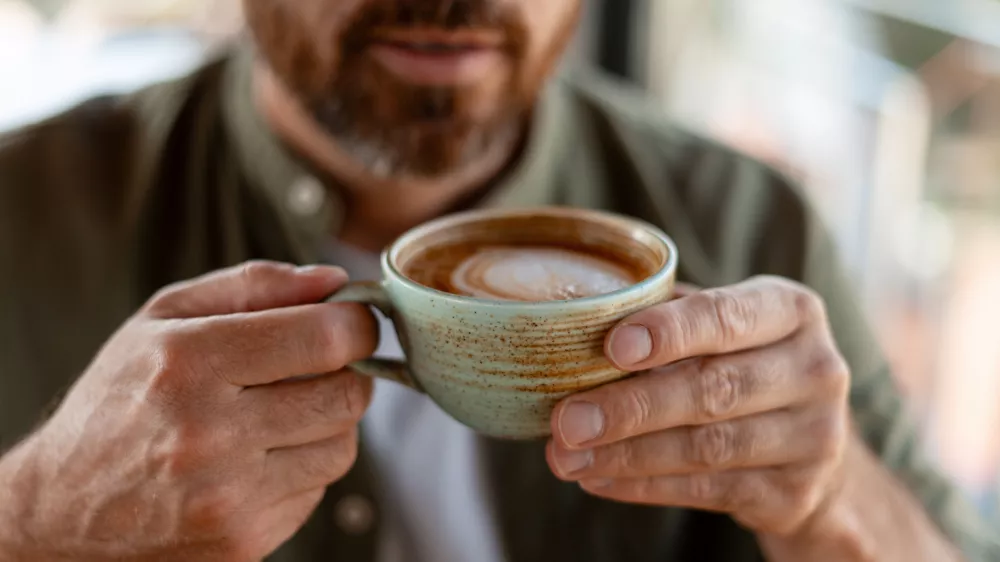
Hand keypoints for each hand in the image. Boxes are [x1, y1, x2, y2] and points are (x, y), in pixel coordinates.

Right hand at [0, 262, 377, 560]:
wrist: (60, 511)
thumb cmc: (119, 402)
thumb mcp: (164, 320)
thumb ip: (253, 286)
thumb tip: (335, 281)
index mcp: (188, 361)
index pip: (325, 337)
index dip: (356, 324)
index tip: (351, 322)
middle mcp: (208, 433)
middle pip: (346, 394)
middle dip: (346, 373)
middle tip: (319, 367)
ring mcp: (228, 496)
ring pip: (343, 445)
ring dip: (327, 423)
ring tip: (278, 416)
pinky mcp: (243, 541)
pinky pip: (317, 490)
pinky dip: (302, 468)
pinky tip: (258, 460)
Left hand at [547, 277, 850, 535]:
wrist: (810, 444)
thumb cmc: (742, 363)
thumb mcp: (721, 327)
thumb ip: (666, 318)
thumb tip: (575, 327)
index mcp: (792, 310)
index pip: (727, 316)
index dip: (670, 332)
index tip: (613, 347)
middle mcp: (816, 370)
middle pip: (713, 389)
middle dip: (631, 406)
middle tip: (568, 420)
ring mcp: (813, 436)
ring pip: (708, 447)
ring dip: (627, 454)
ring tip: (567, 456)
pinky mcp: (794, 492)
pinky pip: (708, 490)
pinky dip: (644, 486)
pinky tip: (599, 478)